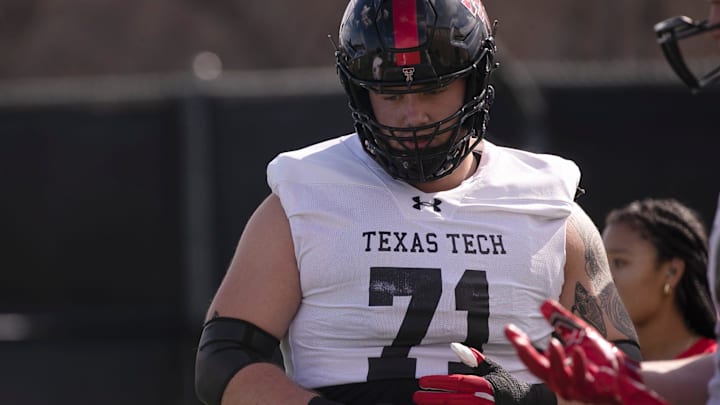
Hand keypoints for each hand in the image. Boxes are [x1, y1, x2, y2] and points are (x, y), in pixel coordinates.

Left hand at [413, 343, 554, 404]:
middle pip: (453, 400)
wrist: (530, 404)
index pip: (457, 382)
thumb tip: (455, 346)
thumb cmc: (507, 386)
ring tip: (423, 403)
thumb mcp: (493, 369)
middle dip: (432, 398)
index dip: (438, 382)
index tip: (422, 381)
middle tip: (416, 395)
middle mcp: (485, 400)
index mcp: (486, 385)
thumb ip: (474, 359)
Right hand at [504, 299, 667, 404]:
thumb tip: (543, 303)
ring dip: (556, 361)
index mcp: (556, 369)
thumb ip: (562, 320)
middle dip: (527, 354)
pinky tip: (578, 350)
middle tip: (517, 339)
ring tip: (552, 343)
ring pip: (560, 378)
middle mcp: (563, 382)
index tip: (508, 329)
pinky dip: (580, 366)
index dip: (519, 344)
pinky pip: (586, 379)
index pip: (532, 359)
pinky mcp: (597, 391)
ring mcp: (579, 388)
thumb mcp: (580, 335)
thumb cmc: (602, 359)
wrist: (630, 377)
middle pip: (539, 370)